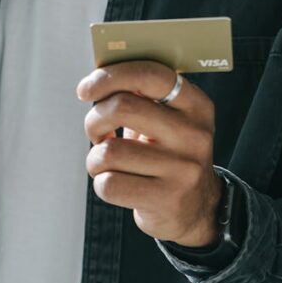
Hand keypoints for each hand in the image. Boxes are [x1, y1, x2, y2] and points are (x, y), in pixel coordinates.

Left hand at [77, 61, 222, 246]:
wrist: (196, 208)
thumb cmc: (166, 154)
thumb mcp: (166, 119)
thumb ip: (140, 94)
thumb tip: (96, 79)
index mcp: (195, 104)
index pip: (149, 74)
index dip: (110, 76)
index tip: (85, 89)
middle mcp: (194, 133)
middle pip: (122, 107)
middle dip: (94, 120)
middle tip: (96, 132)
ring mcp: (184, 168)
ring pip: (109, 152)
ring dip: (95, 158)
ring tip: (106, 163)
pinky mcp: (168, 199)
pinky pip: (110, 184)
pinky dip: (101, 183)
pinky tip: (115, 182)